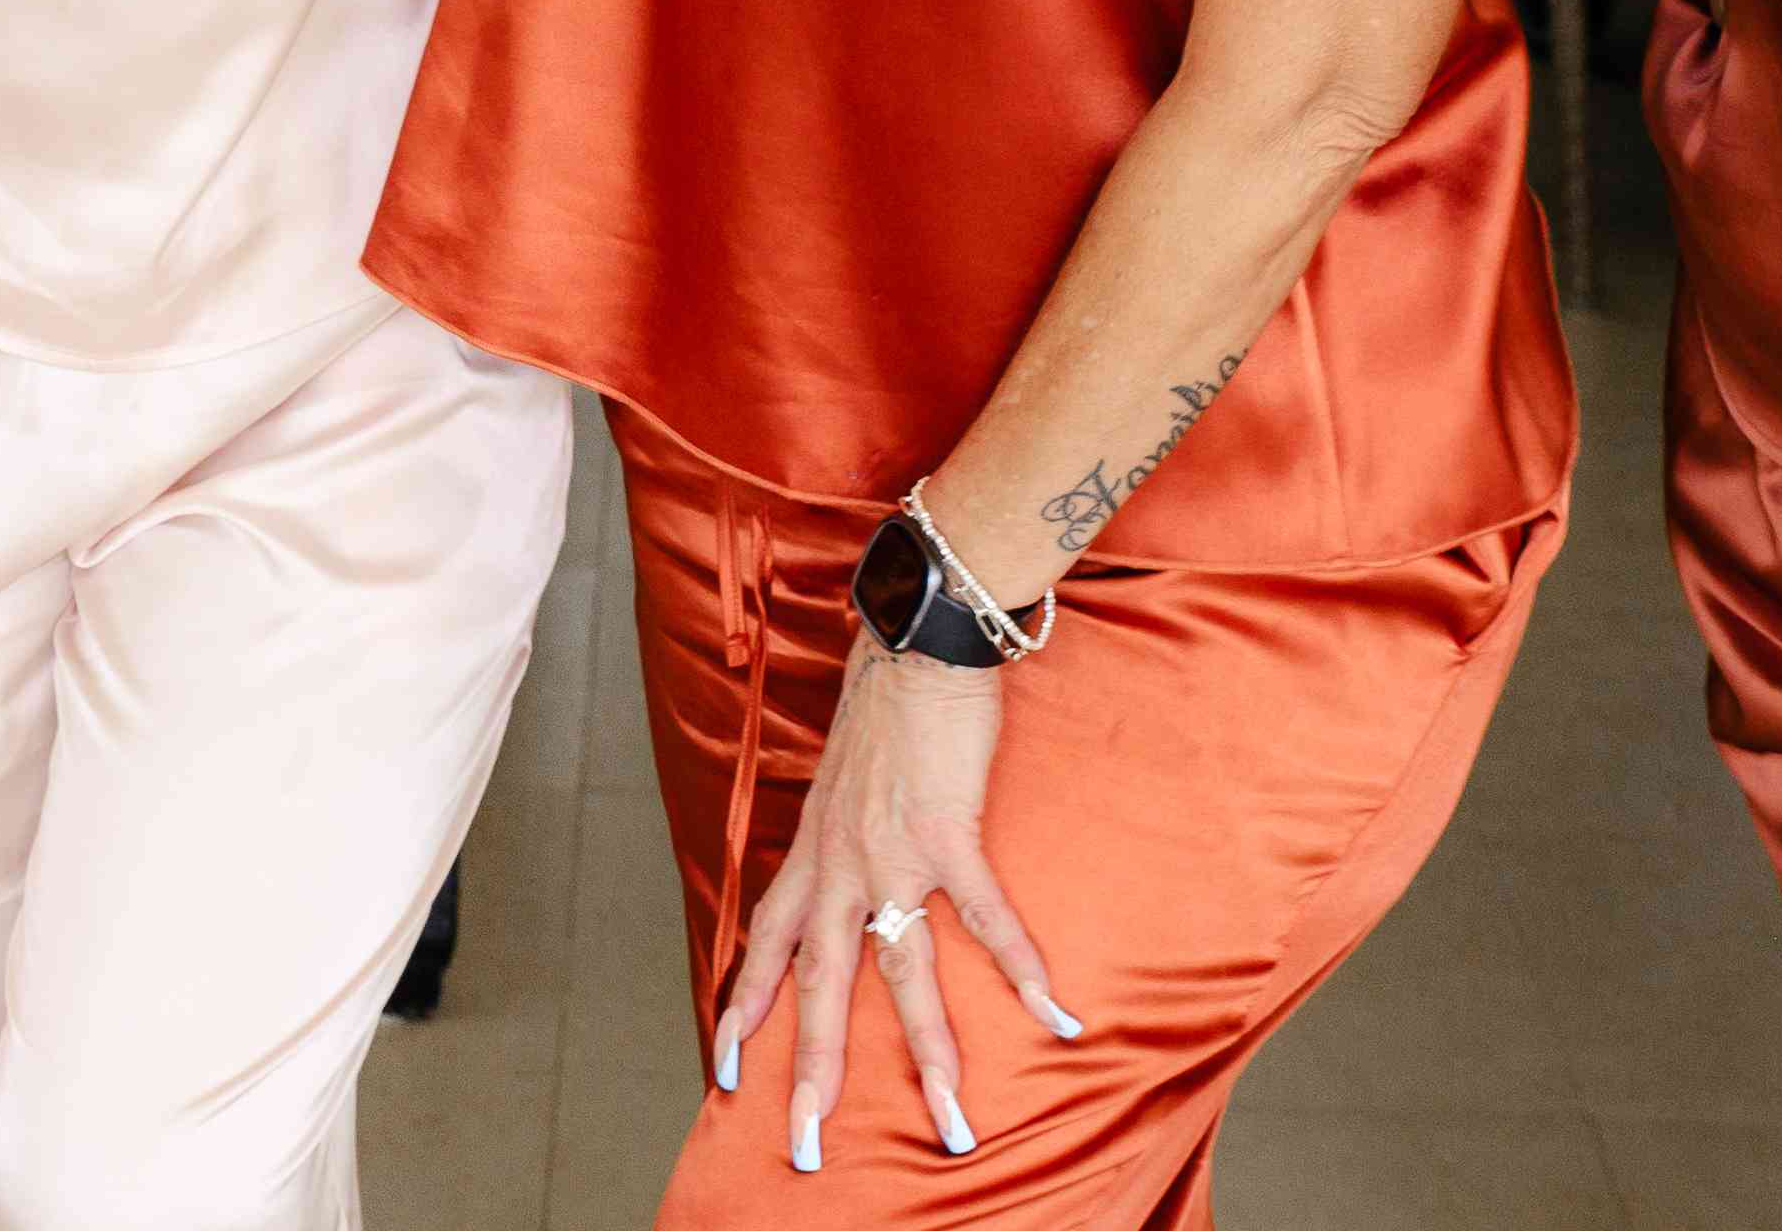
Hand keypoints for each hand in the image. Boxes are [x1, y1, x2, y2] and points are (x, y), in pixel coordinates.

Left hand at [711, 632, 1077, 1171]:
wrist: (914, 637)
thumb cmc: (887, 704)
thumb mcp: (842, 779)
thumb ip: (842, 832)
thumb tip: (851, 865)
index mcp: (814, 851)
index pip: (765, 943)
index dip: (744, 1007)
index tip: (725, 1069)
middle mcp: (839, 862)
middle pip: (818, 986)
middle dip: (811, 1071)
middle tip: (808, 1145)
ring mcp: (890, 852)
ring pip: (902, 974)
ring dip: (930, 1054)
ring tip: (953, 1123)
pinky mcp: (947, 831)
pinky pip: (986, 916)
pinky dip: (1022, 966)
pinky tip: (1056, 1015)